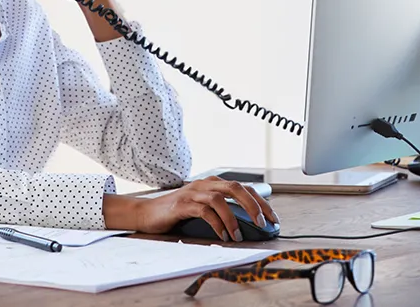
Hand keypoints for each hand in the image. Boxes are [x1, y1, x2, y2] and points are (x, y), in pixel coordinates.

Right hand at [123, 177, 279, 241]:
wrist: (147, 213)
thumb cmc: (178, 213)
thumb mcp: (203, 208)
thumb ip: (222, 211)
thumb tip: (247, 226)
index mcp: (213, 183)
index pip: (244, 188)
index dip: (261, 202)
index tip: (272, 218)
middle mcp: (205, 184)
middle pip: (236, 188)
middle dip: (253, 206)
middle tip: (262, 224)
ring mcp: (193, 193)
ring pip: (220, 199)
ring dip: (233, 218)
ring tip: (238, 235)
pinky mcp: (182, 205)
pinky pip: (204, 212)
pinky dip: (216, 224)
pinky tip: (222, 235)